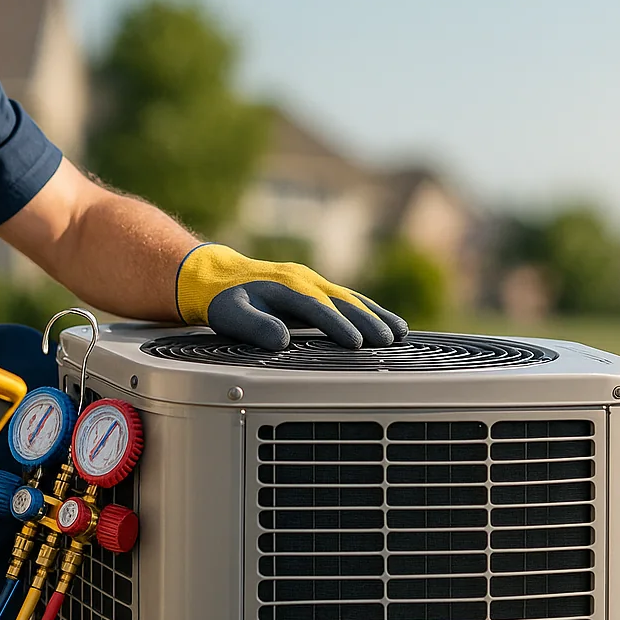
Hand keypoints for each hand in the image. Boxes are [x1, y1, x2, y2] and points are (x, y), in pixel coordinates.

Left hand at [176, 243, 408, 350]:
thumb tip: (281, 340)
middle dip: (368, 321)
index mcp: (287, 287)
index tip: (356, 343)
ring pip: (351, 298)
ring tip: (401, 332)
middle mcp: (305, 281)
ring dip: (376, 315)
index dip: (338, 325)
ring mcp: (312, 282)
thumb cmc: (225, 300)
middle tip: (390, 341)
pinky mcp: (315, 288)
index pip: (318, 308)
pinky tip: (384, 321)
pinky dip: (368, 310)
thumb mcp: (232, 315)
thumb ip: (255, 327)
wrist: (219, 277)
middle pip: (343, 301)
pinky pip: (347, 298)